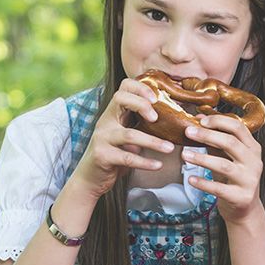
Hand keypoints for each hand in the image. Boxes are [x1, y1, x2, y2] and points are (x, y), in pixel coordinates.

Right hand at [73, 78, 174, 199]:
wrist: (90, 177)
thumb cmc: (115, 154)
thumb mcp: (128, 135)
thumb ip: (142, 125)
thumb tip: (174, 118)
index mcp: (114, 112)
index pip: (124, 87)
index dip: (141, 88)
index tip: (157, 99)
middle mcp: (106, 121)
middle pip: (120, 99)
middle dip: (142, 104)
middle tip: (157, 118)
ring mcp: (102, 138)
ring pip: (129, 134)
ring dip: (153, 142)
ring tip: (170, 148)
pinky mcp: (103, 156)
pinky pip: (127, 158)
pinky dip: (145, 162)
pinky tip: (158, 165)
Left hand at [181, 113, 264, 223]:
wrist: (245, 209)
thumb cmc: (233, 179)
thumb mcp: (228, 157)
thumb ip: (216, 140)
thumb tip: (198, 119)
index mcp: (253, 148)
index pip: (238, 127)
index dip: (219, 121)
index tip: (200, 120)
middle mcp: (254, 162)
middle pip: (231, 143)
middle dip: (207, 135)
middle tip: (188, 132)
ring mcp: (249, 180)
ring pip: (223, 165)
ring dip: (201, 158)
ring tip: (184, 154)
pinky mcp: (241, 197)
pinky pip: (219, 188)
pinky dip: (203, 183)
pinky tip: (191, 179)